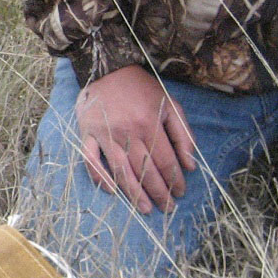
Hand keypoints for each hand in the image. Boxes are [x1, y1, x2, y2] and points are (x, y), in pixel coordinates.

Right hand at [75, 65, 196, 214]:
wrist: (108, 68)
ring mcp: (105, 134)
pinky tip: (111, 192)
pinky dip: (100, 178)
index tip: (180, 193)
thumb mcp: (169, 104)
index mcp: (149, 123)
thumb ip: (182, 133)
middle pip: (145, 170)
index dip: (174, 180)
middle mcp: (127, 132)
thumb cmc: (142, 88)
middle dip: (158, 192)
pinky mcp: (87, 134)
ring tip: (145, 209)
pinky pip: (91, 161)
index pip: (165, 161)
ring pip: (121, 171)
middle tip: (167, 208)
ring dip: (134, 193)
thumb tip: (190, 165)